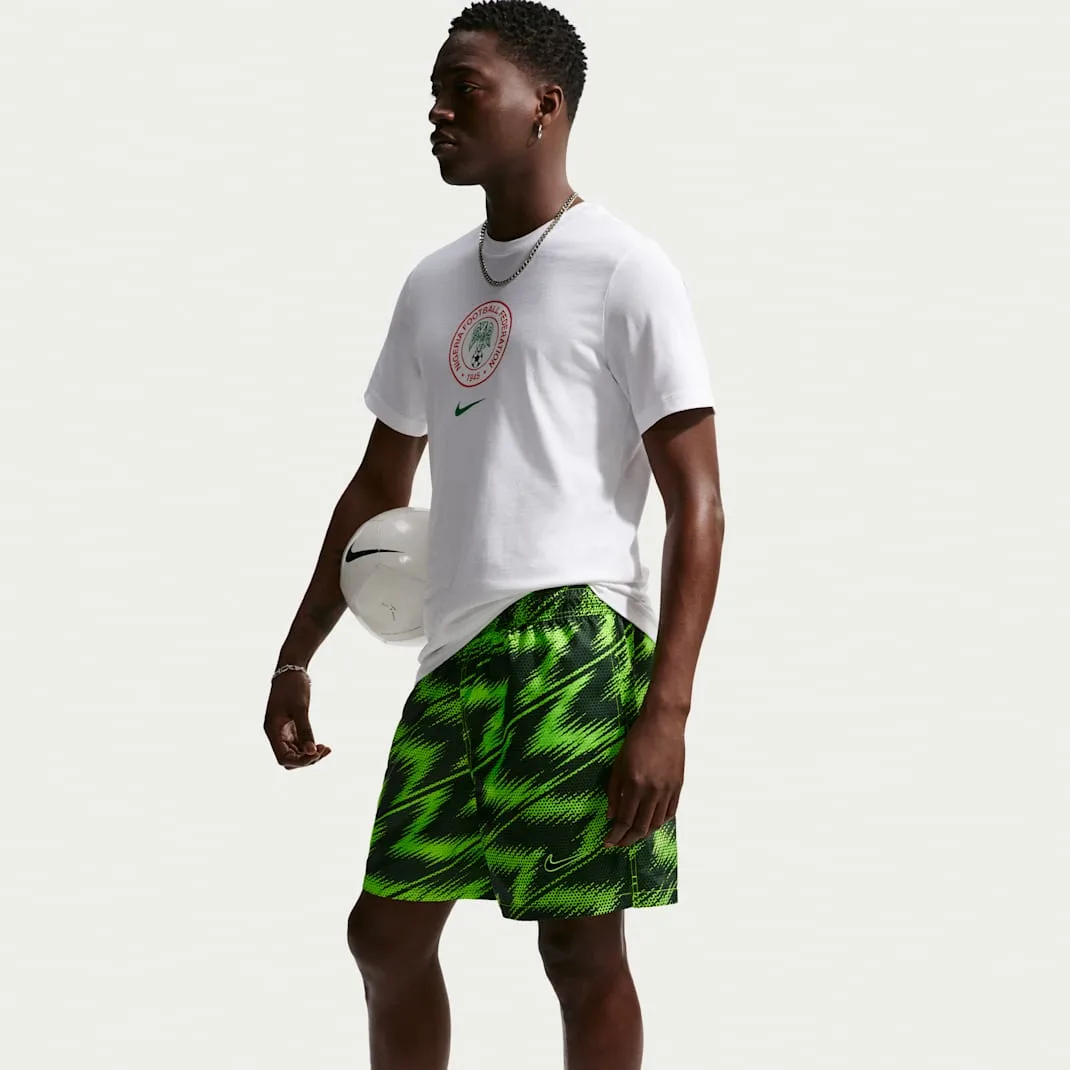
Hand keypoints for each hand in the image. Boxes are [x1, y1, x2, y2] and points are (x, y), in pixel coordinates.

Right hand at [263, 670, 330, 769]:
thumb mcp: (300, 708)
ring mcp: (283, 731)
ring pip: (294, 753)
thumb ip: (305, 731)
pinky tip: (322, 745)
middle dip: (306, 759)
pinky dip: (309, 747)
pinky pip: (298, 744)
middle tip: (324, 750)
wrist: (291, 670)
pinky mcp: (290, 726)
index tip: (317, 753)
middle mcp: (276, 734)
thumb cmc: (293, 686)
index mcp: (273, 731)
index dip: (300, 761)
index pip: (283, 758)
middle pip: (289, 759)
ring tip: (326, 748)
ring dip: (309, 754)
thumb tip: (312, 752)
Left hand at [604, 707, 684, 846]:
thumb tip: (611, 816)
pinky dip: (659, 822)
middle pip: (641, 827)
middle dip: (628, 839)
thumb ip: (614, 791)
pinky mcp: (678, 787)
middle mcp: (653, 791)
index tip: (608, 842)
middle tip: (618, 843)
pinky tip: (650, 823)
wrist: (663, 724)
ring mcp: (668, 790)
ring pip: (656, 823)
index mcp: (635, 784)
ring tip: (632, 835)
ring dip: (643, 833)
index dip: (616, 835)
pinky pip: (669, 813)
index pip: (624, 820)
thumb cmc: (637, 740)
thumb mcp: (619, 764)